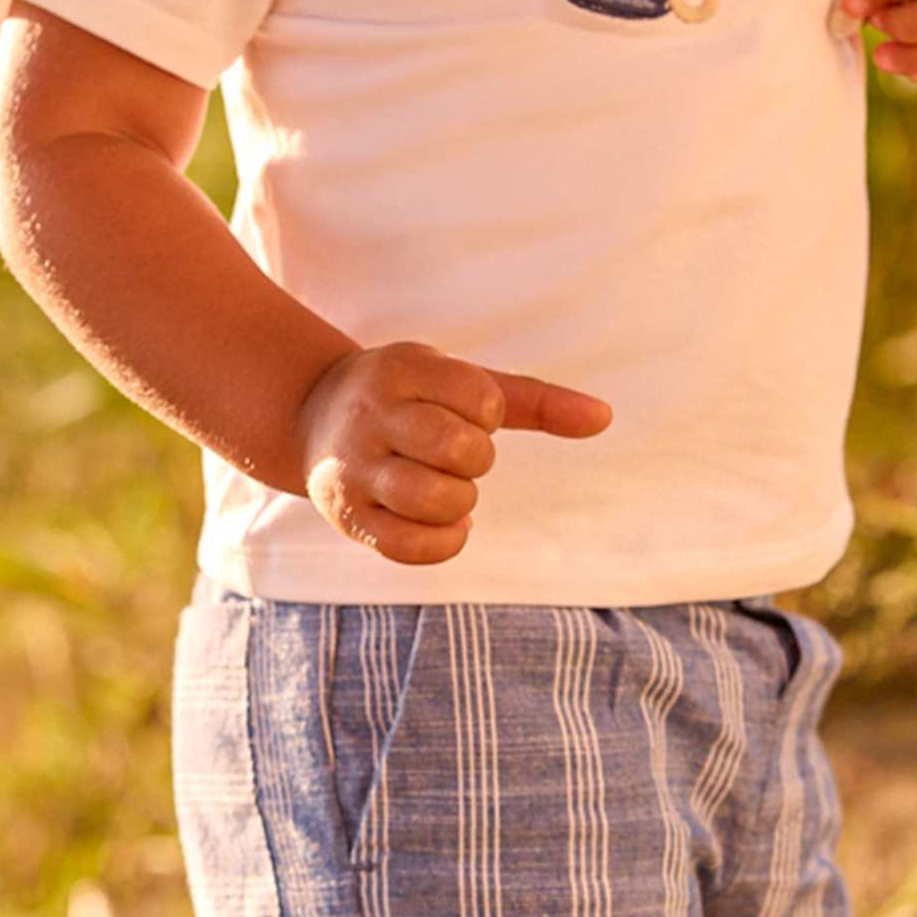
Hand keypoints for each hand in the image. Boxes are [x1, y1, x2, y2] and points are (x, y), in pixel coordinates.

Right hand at [292, 341, 613, 565]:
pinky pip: (410, 547)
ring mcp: (355, 468)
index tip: (465, 413)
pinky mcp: (348, 516)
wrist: (312, 416)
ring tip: (444, 487)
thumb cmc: (410, 397)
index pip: (482, 399)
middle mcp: (372, 415)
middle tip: (455, 454)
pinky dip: (445, 542)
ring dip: (460, 501)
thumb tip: (605, 417)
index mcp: (402, 369)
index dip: (488, 414)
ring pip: (436, 500)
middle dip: (476, 460)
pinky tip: (445, 524)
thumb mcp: (461, 382)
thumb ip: (534, 401)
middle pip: (462, 450)